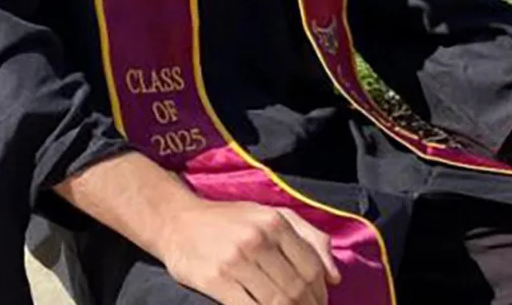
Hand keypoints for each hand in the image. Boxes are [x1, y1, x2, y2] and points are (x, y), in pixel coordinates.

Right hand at [158, 199, 341, 304]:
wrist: (177, 221)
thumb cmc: (230, 220)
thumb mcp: (272, 215)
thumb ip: (310, 238)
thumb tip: (335, 277)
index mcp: (275, 222)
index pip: (310, 268)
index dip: (320, 294)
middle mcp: (257, 239)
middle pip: (296, 289)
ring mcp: (235, 261)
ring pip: (276, 302)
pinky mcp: (215, 280)